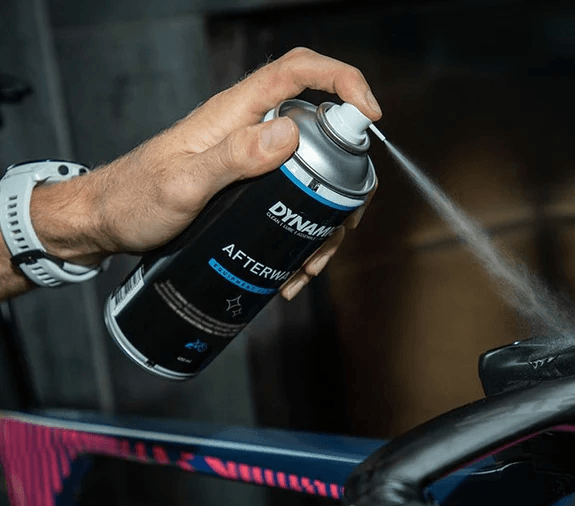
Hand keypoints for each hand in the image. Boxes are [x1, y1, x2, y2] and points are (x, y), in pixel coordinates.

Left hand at [23, 47, 379, 303]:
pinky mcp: (248, 187)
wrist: (107, 222)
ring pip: (311, 176)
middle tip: (344, 223)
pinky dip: (302, 233)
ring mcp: (251, 160)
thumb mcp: (182, 184)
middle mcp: (248, 131)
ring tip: (311, 264)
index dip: (342, 80)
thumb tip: (290, 133)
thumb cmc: (134, 200)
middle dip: (344, 179)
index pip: (297, 71)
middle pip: (319, 132)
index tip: (371, 115)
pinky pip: (291, 200)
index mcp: (234, 114)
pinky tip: (294, 269)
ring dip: (325, 220)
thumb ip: (233, 156)